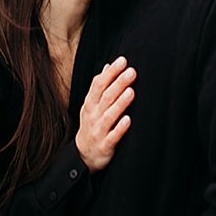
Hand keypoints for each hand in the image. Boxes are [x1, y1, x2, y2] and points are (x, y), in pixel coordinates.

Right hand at [76, 57, 135, 171]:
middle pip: (105, 97)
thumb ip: (100, 87)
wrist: (83, 154)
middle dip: (118, 83)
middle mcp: (93, 115)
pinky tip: (128, 120)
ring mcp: (98, 130)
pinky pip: (113, 136)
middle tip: (131, 71)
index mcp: (90, 104)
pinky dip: (120, 128)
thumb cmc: (92, 125)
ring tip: (131, 92)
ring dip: (120, 103)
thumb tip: (108, 66)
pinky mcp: (105, 145)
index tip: (122, 60)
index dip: (110, 72)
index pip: (99, 84)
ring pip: (109, 115)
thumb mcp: (92, 105)